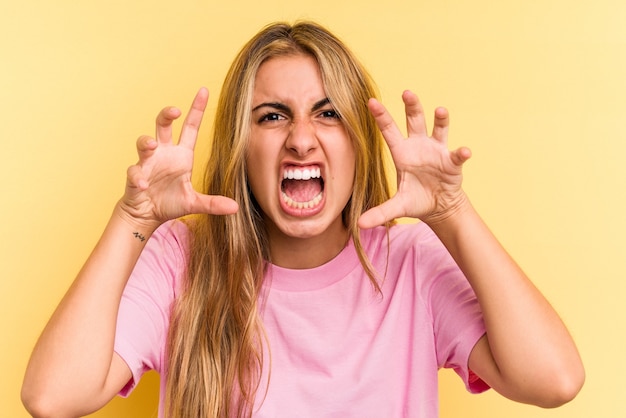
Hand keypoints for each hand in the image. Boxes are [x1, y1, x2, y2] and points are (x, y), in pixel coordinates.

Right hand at [119, 88, 237, 228]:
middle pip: (163, 125)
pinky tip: (143, 184)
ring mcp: (147, 163)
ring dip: (146, 142)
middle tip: (175, 111)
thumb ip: (213, 203)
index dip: (196, 109)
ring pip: (144, 143)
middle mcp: (164, 154)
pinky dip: (137, 176)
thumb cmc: (169, 202)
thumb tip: (235, 208)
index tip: (204, 90)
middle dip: (167, 115)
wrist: (147, 214)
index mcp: (181, 155)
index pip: (190, 127)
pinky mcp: (135, 177)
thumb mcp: (194, 203)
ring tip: (152, 144)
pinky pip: (134, 172)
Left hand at [358, 90, 470, 227]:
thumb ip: (380, 212)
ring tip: (440, 110)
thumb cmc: (416, 200)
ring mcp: (437, 151)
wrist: (439, 207)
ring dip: (440, 120)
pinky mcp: (452, 162)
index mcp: (401, 153)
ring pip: (438, 129)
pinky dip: (461, 153)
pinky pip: (457, 155)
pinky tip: (465, 152)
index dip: (381, 116)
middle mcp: (419, 146)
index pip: (389, 131)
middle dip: (412, 106)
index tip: (371, 101)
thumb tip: (359, 225)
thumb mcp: (397, 207)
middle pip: (414, 121)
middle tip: (407, 92)